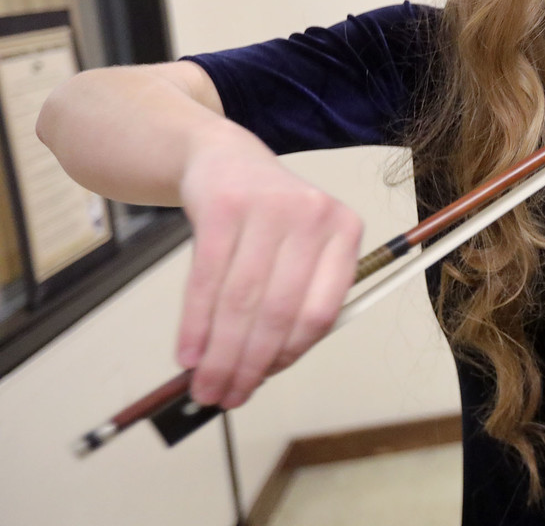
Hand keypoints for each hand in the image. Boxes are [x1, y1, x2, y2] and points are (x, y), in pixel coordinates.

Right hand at [175, 133, 361, 408]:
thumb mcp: (300, 245)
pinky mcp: (225, 207)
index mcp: (345, 231)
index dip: (290, 353)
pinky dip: (196, 325)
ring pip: (242, 300)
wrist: (225, 158)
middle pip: (279, 310)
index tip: (264, 381)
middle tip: (225, 396)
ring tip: (204, 385)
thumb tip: (266, 371)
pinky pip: (207, 279)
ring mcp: (270, 208)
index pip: (322, 310)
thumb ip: (295, 298)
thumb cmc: (268, 217)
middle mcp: (314, 216)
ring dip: (220, 354)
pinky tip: (188, 354)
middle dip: (249, 364)